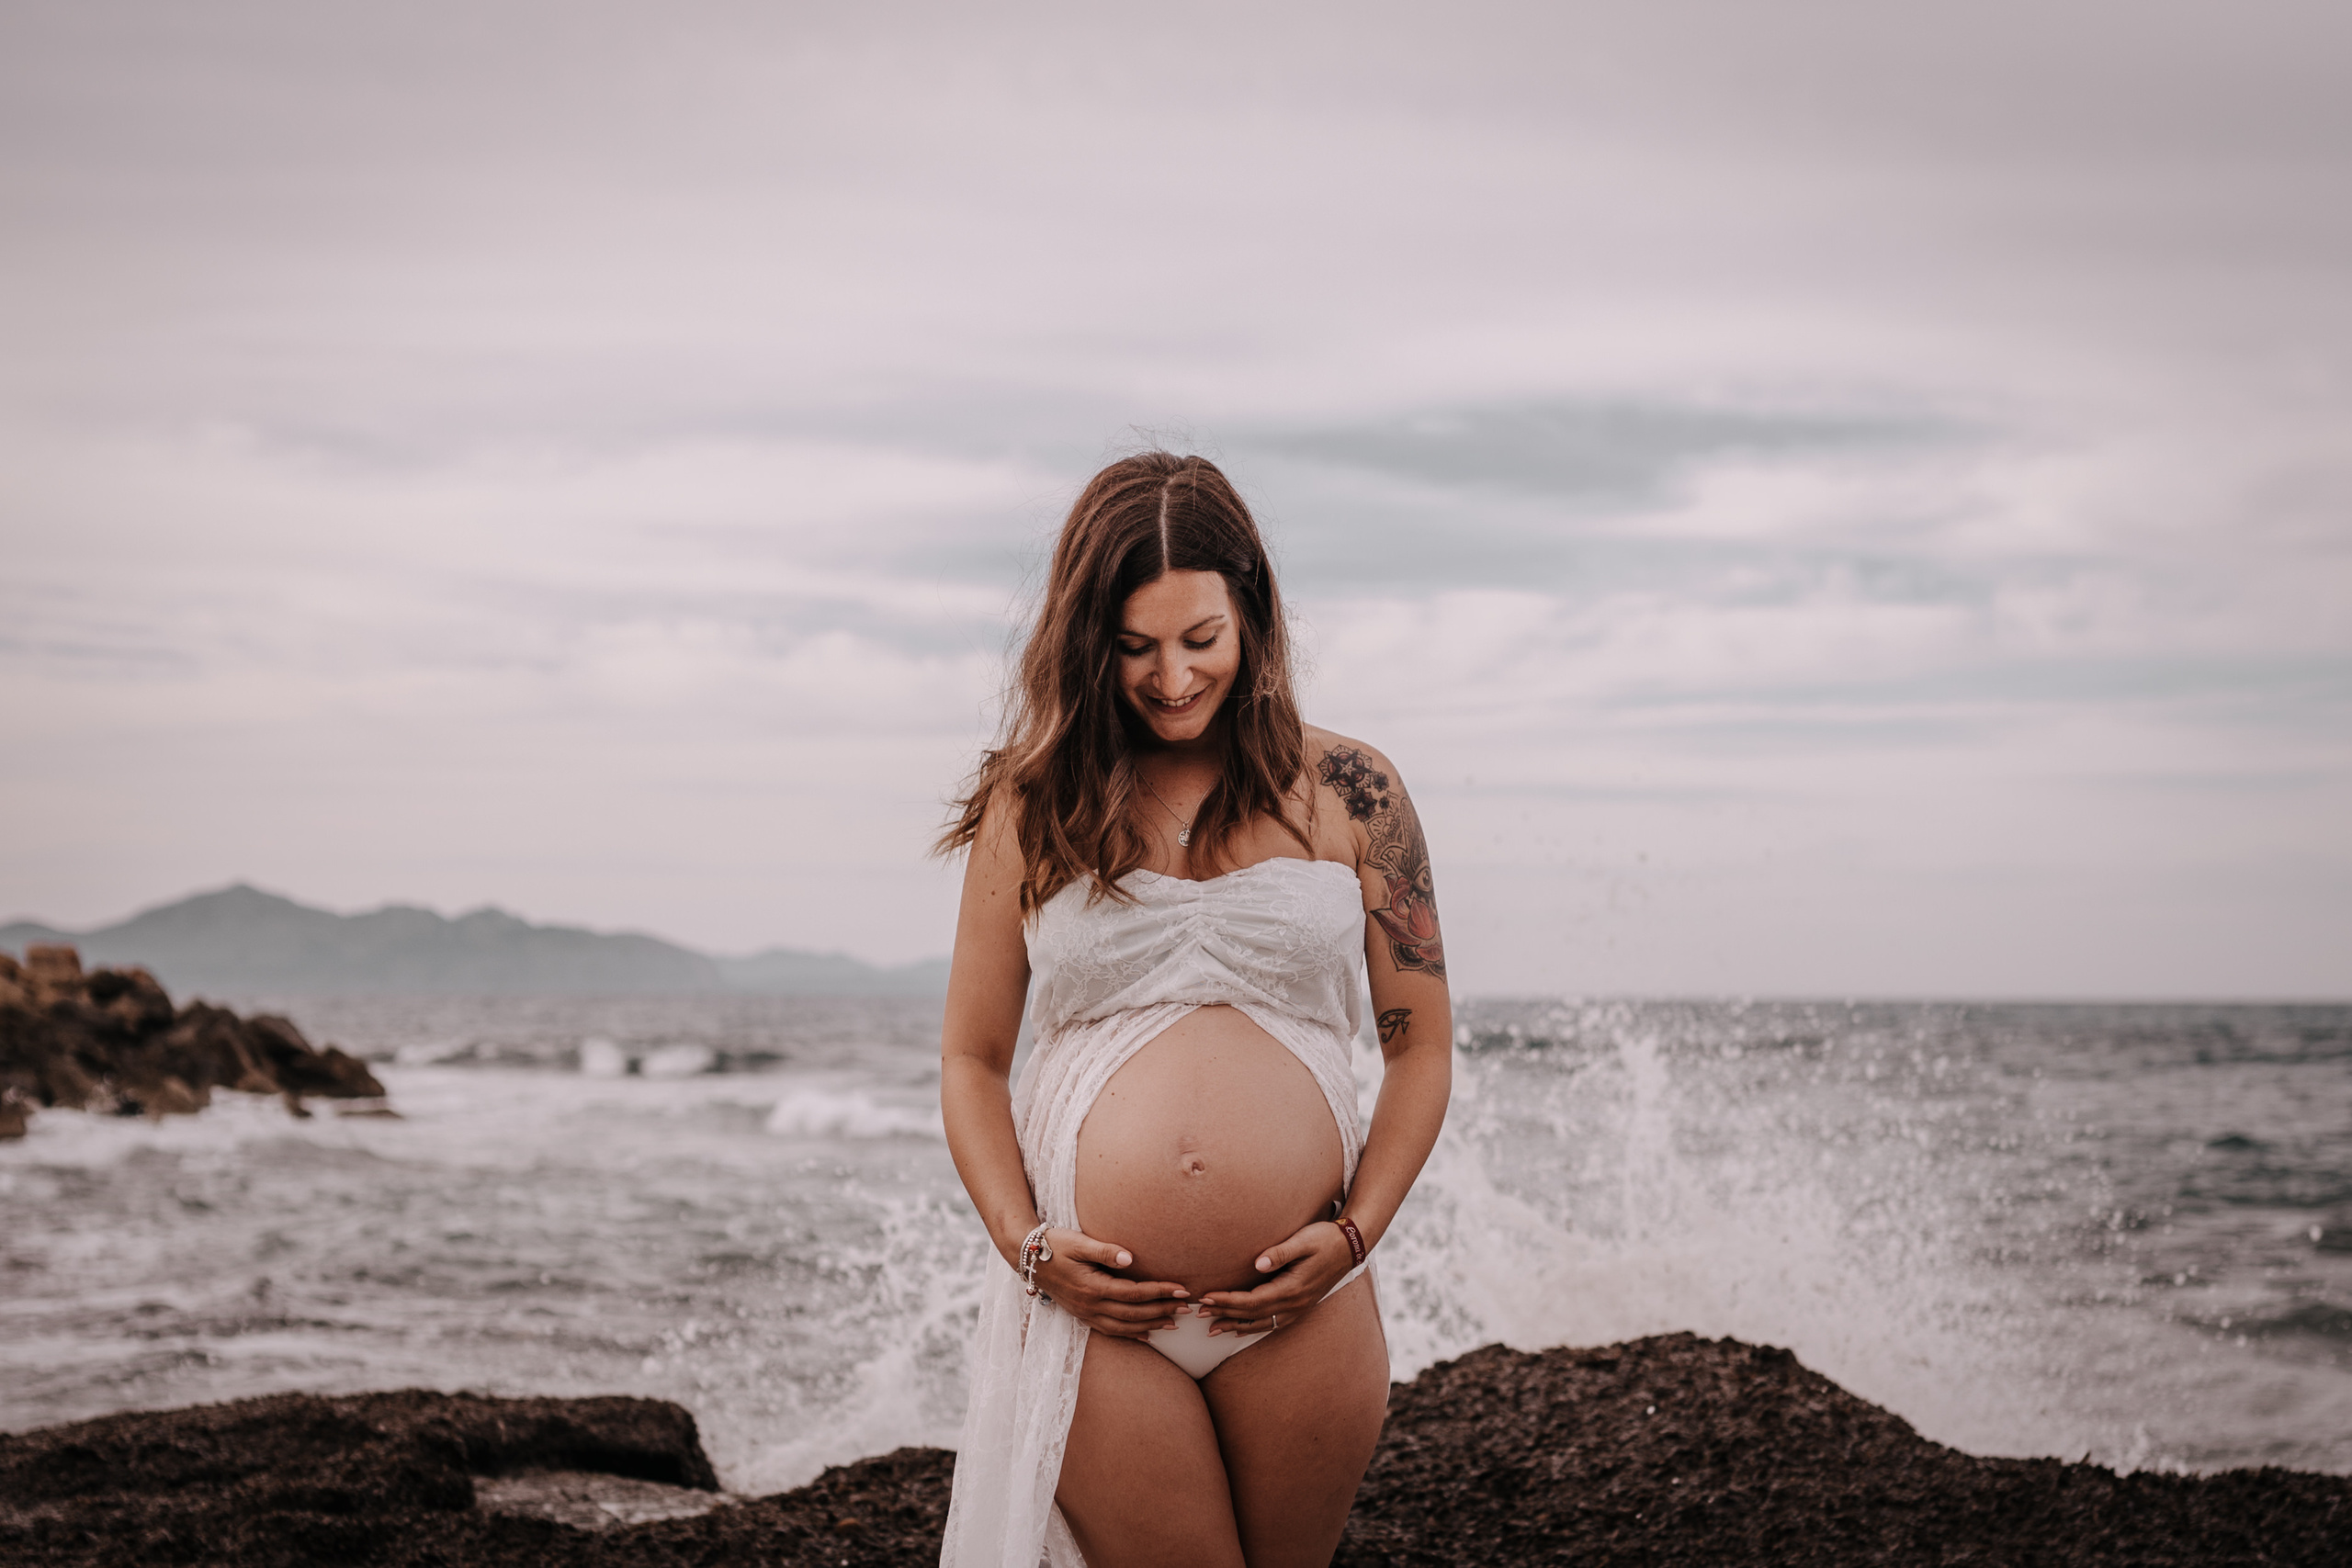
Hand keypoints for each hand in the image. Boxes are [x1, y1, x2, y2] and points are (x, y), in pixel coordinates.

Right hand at [1029, 1227, 1187, 1341]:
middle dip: (1162, 1310)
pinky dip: (1131, 1334)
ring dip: (1151, 1325)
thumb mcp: (1078, 1242)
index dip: (1160, 1292)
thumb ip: (1104, 1250)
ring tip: (1174, 1322)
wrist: (1027, 1258)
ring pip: (1124, 1326)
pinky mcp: (1082, 1315)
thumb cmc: (1053, 1244)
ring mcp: (1086, 1313)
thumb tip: (1130, 1258)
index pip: (1134, 1293)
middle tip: (1187, 1306)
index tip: (1182, 1289)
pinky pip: (1111, 1330)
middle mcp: (1090, 1305)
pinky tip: (1146, 1334)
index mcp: (1092, 1287)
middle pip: (1134, 1314)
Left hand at [1196, 1220, 1354, 1336]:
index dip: (1228, 1301)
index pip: (1252, 1300)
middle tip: (1198, 1314)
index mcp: (1292, 1288)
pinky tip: (1240, 1328)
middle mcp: (1294, 1303)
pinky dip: (1253, 1327)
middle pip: (1253, 1314)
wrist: (1351, 1246)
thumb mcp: (1304, 1240)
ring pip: (1261, 1323)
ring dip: (1236, 1325)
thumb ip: (1281, 1252)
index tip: (1206, 1298)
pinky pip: (1272, 1323)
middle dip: (1225, 1313)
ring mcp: (1298, 1308)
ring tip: (1212, 1329)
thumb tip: (1258, 1263)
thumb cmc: (1326, 1238)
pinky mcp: (1300, 1306)